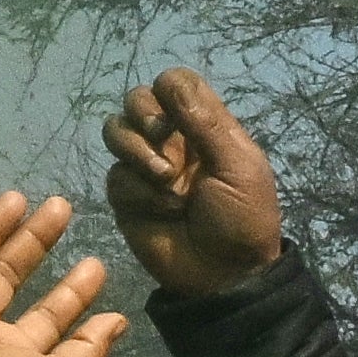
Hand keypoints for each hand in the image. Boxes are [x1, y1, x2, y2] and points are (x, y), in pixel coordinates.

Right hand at [103, 66, 285, 297]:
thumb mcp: (238, 167)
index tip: (178, 112)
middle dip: (145, 117)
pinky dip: (138, 191)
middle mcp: (171, 140)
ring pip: (115, 130)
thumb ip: (205, 122)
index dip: (170, 89)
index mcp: (204, 127)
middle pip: (137, 99)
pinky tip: (162, 210)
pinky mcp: (126, 194)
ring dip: (138, 152)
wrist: (224, 276)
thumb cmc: (243, 219)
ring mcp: (144, 166)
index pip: (176, 83)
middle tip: (164, 140)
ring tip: (166, 182)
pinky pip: (116, 175)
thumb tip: (169, 80)